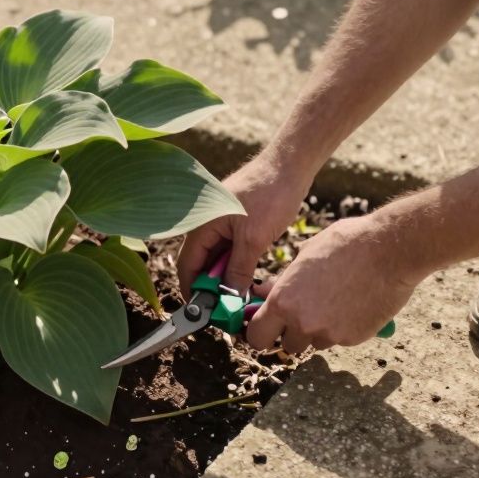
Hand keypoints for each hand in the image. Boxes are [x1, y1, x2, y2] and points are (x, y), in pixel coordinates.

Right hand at [176, 149, 311, 298]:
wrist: (291, 165)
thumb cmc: (270, 194)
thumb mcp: (254, 238)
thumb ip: (238, 270)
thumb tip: (229, 297)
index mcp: (201, 224)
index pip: (187, 265)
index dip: (193, 290)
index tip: (203, 312)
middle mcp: (206, 223)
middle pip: (202, 263)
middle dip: (212, 287)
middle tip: (226, 310)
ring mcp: (222, 221)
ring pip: (218, 257)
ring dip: (226, 277)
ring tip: (238, 299)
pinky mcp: (237, 221)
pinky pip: (231, 249)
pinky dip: (237, 265)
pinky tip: (247, 280)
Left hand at [245, 214, 422, 352]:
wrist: (390, 250)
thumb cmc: (346, 243)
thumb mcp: (305, 255)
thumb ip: (282, 281)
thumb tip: (261, 291)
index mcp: (283, 300)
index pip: (257, 336)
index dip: (260, 333)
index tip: (267, 329)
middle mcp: (302, 322)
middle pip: (287, 346)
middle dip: (293, 333)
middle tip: (305, 314)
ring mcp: (329, 333)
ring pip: (315, 343)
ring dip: (320, 330)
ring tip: (336, 302)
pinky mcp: (353, 338)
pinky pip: (340, 339)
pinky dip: (344, 328)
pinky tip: (354, 304)